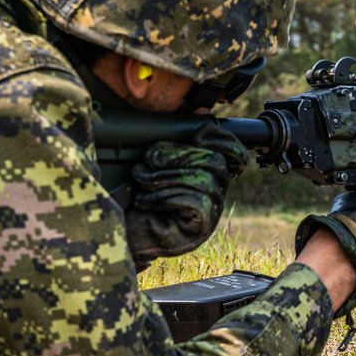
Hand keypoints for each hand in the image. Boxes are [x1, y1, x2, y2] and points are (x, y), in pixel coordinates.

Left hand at [124, 124, 249, 264]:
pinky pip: (196, 201)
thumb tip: (194, 124)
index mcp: (207, 173)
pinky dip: (166, 196)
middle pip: (214, 161)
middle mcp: (215, 192)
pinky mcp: (201, 228)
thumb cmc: (134, 195)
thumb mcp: (154, 163)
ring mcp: (211, 212)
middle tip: (149, 161)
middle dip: (178, 155)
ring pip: (203, 180)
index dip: (224, 140)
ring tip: (141, 181)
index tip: (199, 135)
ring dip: (164, 177)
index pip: (236, 155)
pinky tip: (146, 201)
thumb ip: (174, 145)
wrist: (119, 231)